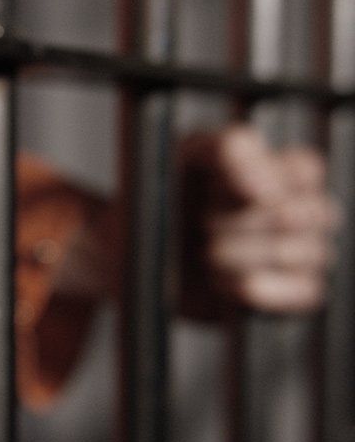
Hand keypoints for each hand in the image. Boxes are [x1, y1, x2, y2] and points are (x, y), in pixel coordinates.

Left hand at [180, 125, 340, 316]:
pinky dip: (252, 287)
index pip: (304, 169)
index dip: (258, 179)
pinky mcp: (297, 293)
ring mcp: (306, 253)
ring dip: (234, 255)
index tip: (216, 187)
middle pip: (295, 214)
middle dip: (234, 221)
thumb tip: (265, 187)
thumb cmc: (167, 201)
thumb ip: (229, 149)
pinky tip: (221, 281)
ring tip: (205, 253)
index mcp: (284, 172)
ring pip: (293, 252)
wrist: (135, 255)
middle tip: (201, 223)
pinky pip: (303, 290)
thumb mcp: (188, 157)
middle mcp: (303, 211)